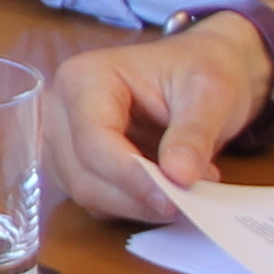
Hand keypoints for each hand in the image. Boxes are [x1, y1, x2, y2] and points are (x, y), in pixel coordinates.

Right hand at [46, 18, 273, 224]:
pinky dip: (136, 204)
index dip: (131, 177)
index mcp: (84, 78)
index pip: (93, 141)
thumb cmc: (201, 69)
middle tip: (190, 197)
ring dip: (139, 203)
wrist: (203, 70)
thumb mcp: (211, 93)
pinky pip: (99, 201)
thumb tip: (179, 176)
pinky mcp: (76, 166)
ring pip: (89, 194)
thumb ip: (193, 134)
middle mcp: (62, 111)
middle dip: (138, 195)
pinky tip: (167, 187)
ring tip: (185, 186)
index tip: (173, 199)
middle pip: (84, 175)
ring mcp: (64, 141)